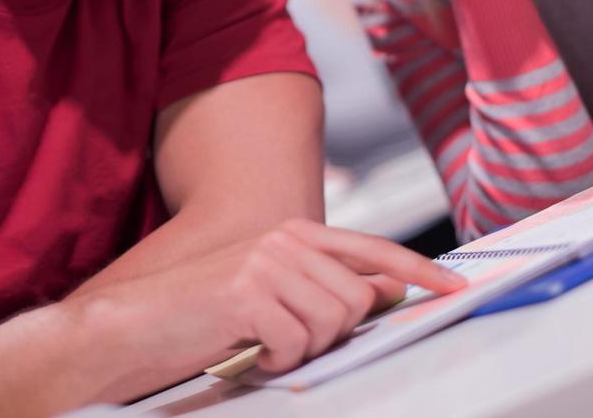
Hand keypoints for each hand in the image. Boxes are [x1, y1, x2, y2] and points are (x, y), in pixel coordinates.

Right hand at [78, 219, 465, 392]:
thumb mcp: (272, 290)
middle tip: (287, 341)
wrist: (135, 323)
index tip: (456, 287)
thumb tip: (385, 289)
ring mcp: (268, 262)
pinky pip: (297, 343)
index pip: (373, 248)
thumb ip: (326, 283)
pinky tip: (248, 352)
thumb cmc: (203, 313)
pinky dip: (276, 360)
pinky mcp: (250, 293)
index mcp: (294, 232)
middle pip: (357, 300)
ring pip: (333, 323)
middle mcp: (285, 239)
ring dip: (302, 348)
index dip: (420, 269)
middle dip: (332, 334)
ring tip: (264, 344)